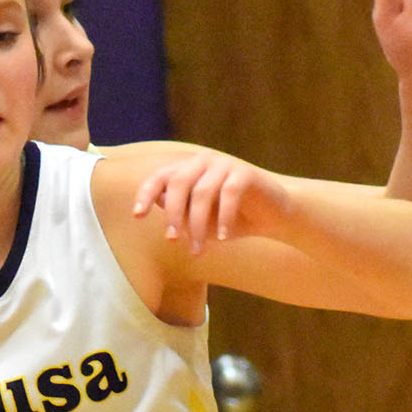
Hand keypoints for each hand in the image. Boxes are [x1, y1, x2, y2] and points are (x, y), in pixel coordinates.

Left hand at [131, 150, 291, 254]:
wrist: (274, 214)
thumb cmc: (232, 219)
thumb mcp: (202, 220)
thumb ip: (181, 211)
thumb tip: (159, 202)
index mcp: (188, 169)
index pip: (160, 177)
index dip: (146, 194)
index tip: (137, 216)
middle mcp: (204, 161)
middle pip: (178, 183)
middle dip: (173, 214)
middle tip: (173, 240)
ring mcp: (225, 164)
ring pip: (202, 193)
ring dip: (198, 226)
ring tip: (198, 250)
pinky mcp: (246, 173)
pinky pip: (229, 194)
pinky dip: (224, 218)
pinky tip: (224, 239)